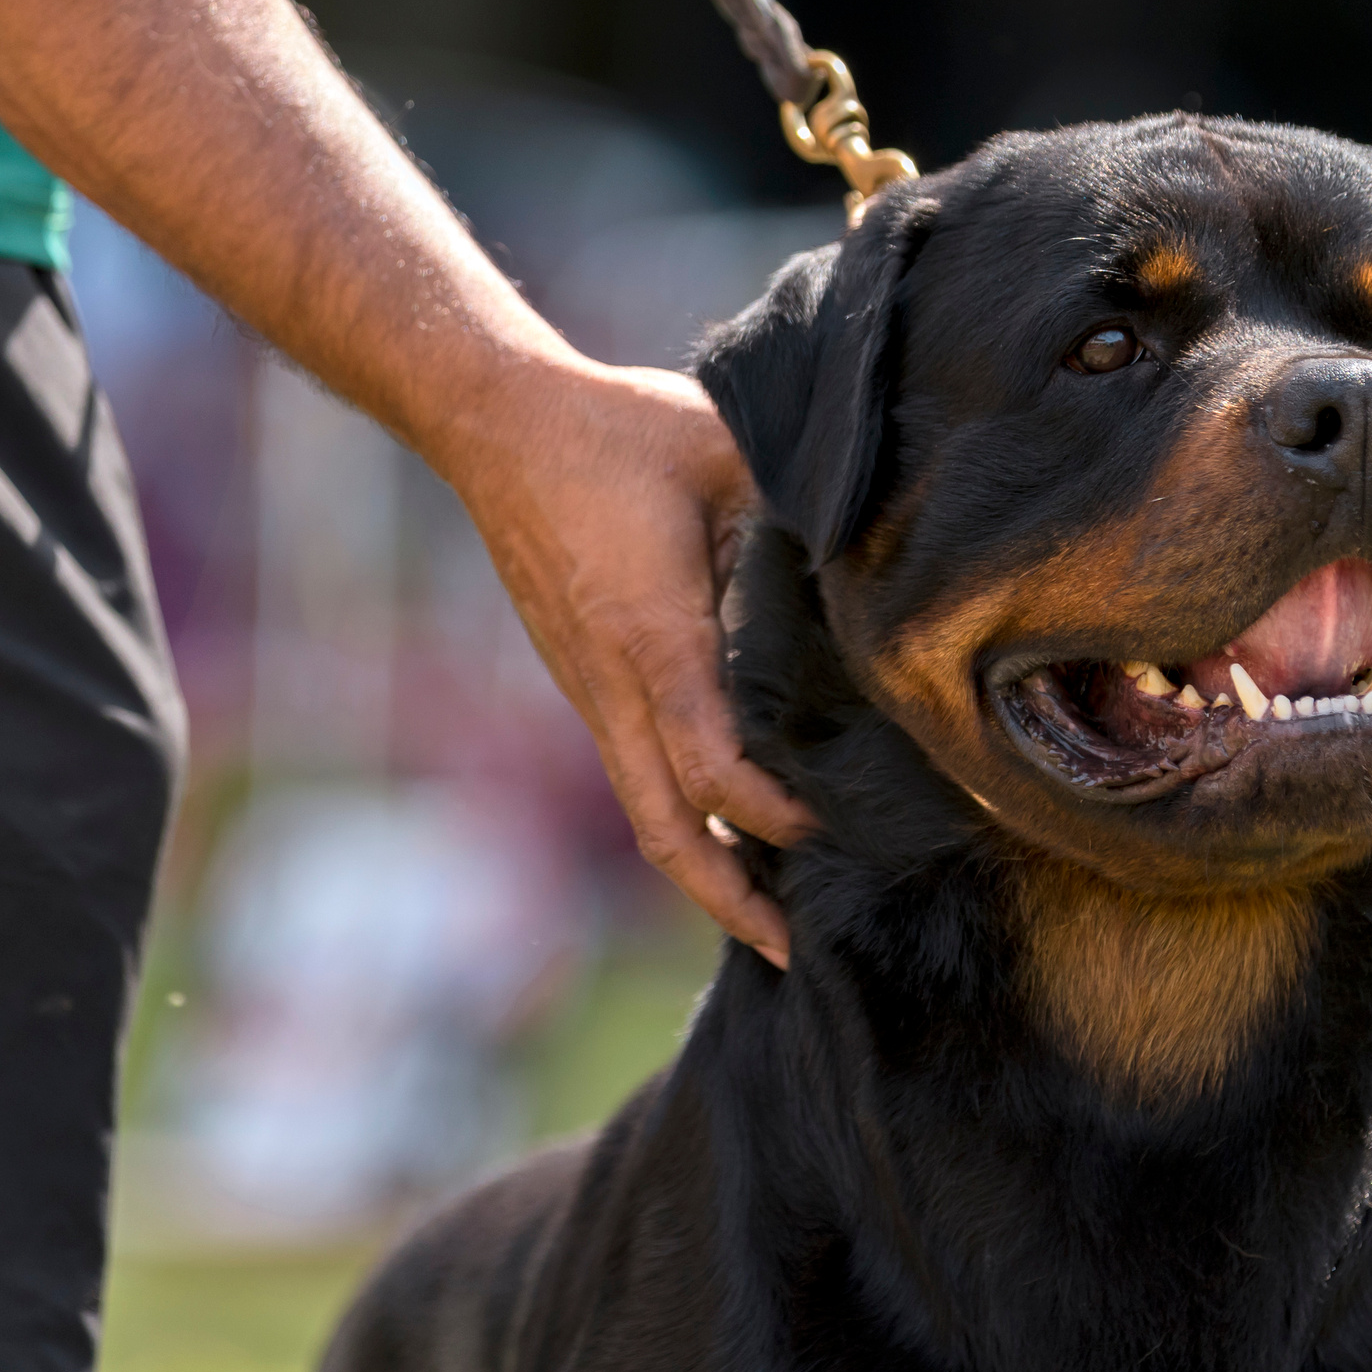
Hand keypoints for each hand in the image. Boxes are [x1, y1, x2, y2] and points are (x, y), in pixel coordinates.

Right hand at [433, 356, 812, 966]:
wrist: (495, 420)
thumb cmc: (615, 430)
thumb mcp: (721, 448)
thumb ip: (797, 502)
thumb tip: (876, 549)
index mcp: (651, 635)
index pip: (712, 763)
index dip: (771, 814)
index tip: (830, 833)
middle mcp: (612, 682)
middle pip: (665, 826)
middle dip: (727, 898)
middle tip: (792, 951)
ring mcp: (590, 687)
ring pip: (645, 808)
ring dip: (705, 867)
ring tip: (770, 912)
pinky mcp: (584, 678)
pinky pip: (636, 771)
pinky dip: (683, 815)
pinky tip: (732, 826)